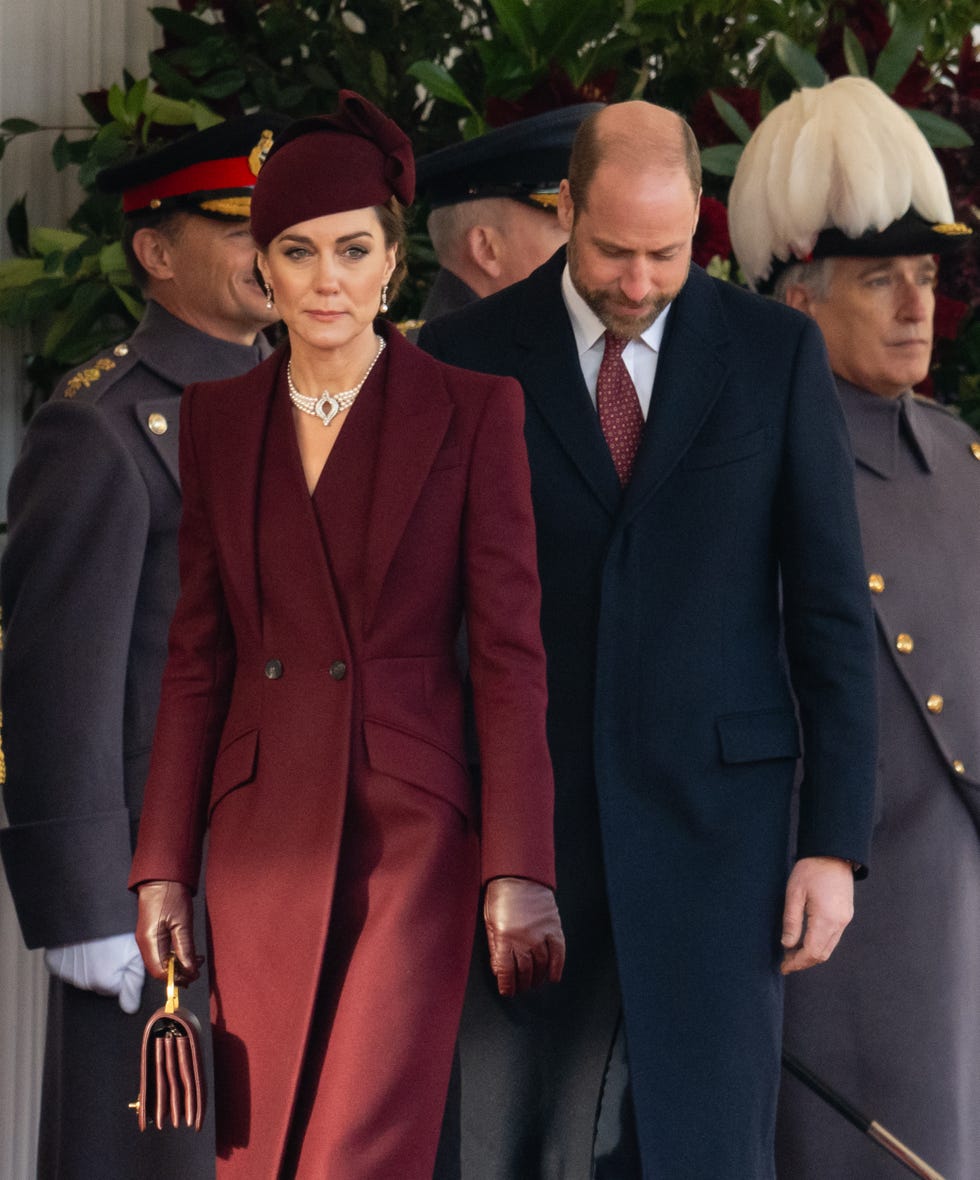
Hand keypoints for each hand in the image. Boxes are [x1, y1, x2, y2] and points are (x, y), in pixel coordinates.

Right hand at [44, 933, 145, 1013]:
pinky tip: (81, 943)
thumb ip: (135, 983)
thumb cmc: (115, 925)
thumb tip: (130, 1008)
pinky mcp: (53, 961)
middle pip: (100, 983)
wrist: (86, 906)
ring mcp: (66, 973)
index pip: (118, 989)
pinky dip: (73, 957)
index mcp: (104, 982)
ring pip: (83, 975)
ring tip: (98, 941)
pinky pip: (67, 965)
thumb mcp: (136, 951)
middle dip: (107, 968)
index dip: (125, 971)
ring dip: (90, 963)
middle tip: (112, 945)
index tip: (125, 956)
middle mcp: (83, 983)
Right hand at [135, 879, 200, 984]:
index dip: (177, 978)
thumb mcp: (182, 923)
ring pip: (161, 962)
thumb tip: (189, 971)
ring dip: (179, 964)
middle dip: (179, 972)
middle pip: (160, 969)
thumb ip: (185, 949)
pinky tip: (187, 952)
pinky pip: (161, 953)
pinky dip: (175, 956)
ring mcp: (147, 940)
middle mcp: (145, 944)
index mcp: (149, 942)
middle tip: (198, 968)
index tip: (194, 975)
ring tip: (197, 960)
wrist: (162, 878)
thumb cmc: (171, 896)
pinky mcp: (151, 935)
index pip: (160, 972)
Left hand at [483, 877, 564, 996]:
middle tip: (520, 988)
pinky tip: (552, 977)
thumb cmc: (500, 897)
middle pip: (525, 971)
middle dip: (521, 984)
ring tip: (534, 982)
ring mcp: (541, 933)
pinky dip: (556, 968)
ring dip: (537, 978)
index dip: (507, 986)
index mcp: (504, 937)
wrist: (519, 875)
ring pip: (542, 966)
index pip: (506, 971)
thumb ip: (494, 948)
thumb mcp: (490, 922)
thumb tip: (499, 971)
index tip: (507, 991)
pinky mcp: (554, 928)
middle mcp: (524, 938)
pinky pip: (558, 954)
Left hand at [780, 856, 853, 974]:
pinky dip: (819, 944)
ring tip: (792, 953)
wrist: (833, 853)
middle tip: (785, 962)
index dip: (796, 962)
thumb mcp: (794, 893)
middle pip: (822, 954)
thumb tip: (787, 944)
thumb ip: (791, 920)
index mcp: (826, 919)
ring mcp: (845, 919)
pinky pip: (833, 937)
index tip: (783, 967)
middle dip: (803, 962)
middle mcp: (839, 923)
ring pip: (829, 948)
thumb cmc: (810, 870)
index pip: (812, 952)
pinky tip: (805, 940)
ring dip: (811, 954)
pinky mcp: (846, 914)